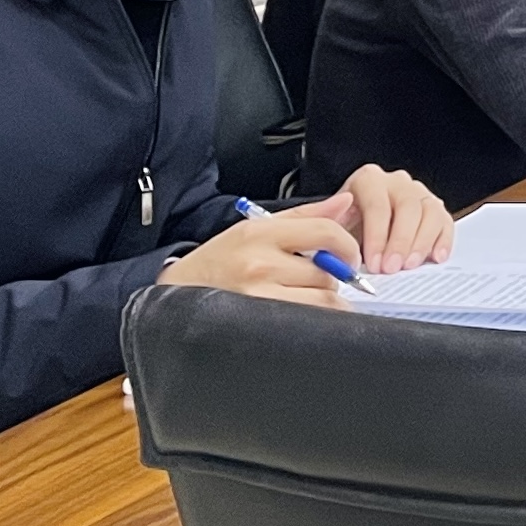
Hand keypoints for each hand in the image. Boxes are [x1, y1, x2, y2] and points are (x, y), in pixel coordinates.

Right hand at [160, 212, 354, 306]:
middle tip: (315, 280)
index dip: (348, 246)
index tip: (348, 258)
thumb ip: (305, 216)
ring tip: (304, 296)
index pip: (325, 231)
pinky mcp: (260, 323)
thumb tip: (346, 201)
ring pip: (323, 299)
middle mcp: (259, 263)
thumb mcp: (257, 228)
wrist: (177, 294)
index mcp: (261, 233)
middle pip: (328, 271)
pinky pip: (309, 321)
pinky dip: (315, 319)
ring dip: (323, 300)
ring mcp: (258, 296)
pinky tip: (301, 314)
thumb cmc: (222, 260)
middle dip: (331, 278)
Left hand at [318, 165, 449, 273]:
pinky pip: (445, 221)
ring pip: (430, 212)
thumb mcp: (333, 224)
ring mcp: (419, 192)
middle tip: (393, 267)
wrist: (358, 223)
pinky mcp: (435, 207)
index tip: (375, 262)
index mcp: (369, 180)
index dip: (377, 236)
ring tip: (410, 265)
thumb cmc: (347, 224)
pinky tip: (436, 257)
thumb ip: (332, 229)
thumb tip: (334, 238)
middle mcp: (396, 182)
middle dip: (400, 242)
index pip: (377, 205)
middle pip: (407, 207)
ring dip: (422, 243)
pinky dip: (443, 240)